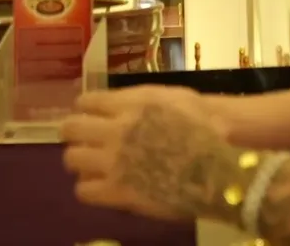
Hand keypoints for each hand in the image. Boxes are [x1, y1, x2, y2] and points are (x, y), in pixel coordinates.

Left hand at [62, 86, 238, 221]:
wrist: (218, 166)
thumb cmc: (204, 127)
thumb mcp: (172, 97)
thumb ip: (139, 99)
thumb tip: (116, 104)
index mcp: (130, 103)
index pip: (86, 102)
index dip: (86, 109)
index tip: (90, 116)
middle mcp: (115, 130)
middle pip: (71, 129)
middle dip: (75, 133)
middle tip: (84, 140)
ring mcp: (113, 162)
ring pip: (72, 159)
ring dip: (81, 160)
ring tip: (93, 164)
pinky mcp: (116, 192)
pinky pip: (83, 190)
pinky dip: (90, 188)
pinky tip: (103, 185)